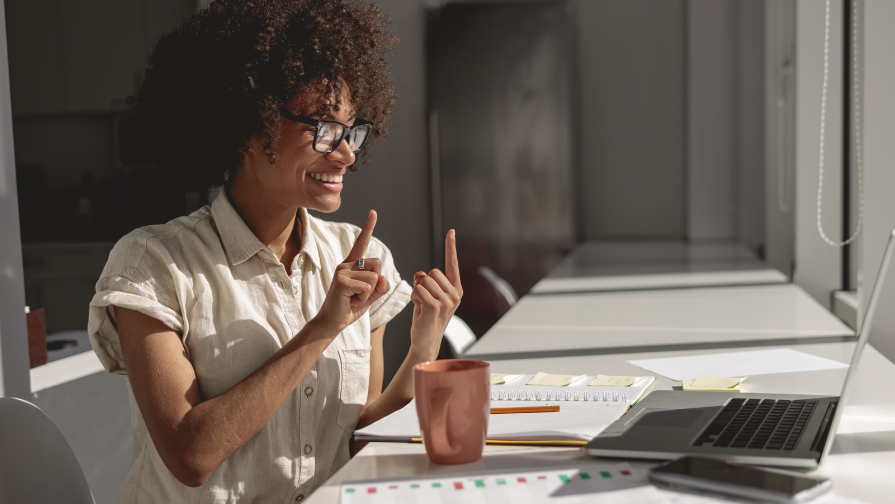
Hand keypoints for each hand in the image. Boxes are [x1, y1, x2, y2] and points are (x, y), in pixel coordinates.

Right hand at [314, 210, 389, 334]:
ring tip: (353, 298)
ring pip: (374, 278)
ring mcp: (342, 270)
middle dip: (375, 283)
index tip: (373, 212)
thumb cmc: (349, 308)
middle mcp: (346, 264)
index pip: (362, 243)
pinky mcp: (341, 280)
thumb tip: (384, 279)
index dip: (368, 227)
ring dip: (368, 293)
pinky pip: (367, 286)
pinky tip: (350, 301)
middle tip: (358, 294)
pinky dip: (363, 298)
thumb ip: (380, 287)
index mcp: (352, 265)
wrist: (332, 323)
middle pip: (377, 264)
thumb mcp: (370, 296)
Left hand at [409, 229, 462, 359]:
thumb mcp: (431, 297)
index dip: (451, 247)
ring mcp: (446, 301)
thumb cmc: (426, 318)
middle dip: (423, 283)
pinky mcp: (434, 307)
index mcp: (456, 290)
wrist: (426, 341)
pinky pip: (418, 290)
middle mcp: (455, 295)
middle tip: (425, 300)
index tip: (451, 232)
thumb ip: (429, 282)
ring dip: (417, 292)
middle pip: (431, 272)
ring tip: (422, 306)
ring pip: (423, 281)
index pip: (453, 264)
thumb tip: (421, 275)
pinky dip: (414, 297)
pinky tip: (419, 309)